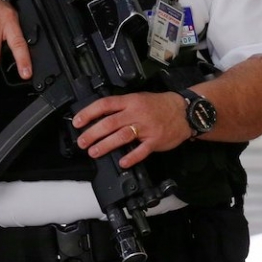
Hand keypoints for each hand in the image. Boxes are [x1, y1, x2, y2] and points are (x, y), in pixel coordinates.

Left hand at [72, 91, 189, 167]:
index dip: (88, 113)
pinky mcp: (155, 141)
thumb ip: (119, 107)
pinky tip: (122, 162)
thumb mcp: (137, 98)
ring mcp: (146, 128)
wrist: (185, 112)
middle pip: (109, 123)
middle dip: (92, 133)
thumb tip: (98, 115)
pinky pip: (141, 150)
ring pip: (122, 136)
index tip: (77, 122)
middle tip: (82, 142)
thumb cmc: (158, 105)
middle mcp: (136, 114)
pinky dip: (131, 157)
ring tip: (93, 151)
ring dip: (105, 145)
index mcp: (129, 102)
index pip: (104, 105)